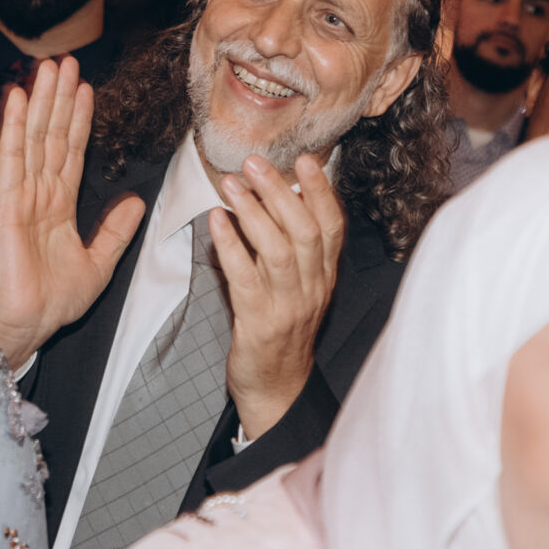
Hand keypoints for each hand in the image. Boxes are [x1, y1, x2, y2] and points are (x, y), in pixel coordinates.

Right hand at [0, 57, 144, 368]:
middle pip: (50, 136)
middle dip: (58, 99)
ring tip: (46, 66)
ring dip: (37, 101)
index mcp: (57, 206)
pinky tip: (16, 99)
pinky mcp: (2, 204)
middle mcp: (37, 194)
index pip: (70, 152)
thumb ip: (115, 230)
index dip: (78, 120)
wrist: (30, 326)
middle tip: (64, 61)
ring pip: (31, 138)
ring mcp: (18, 196)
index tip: (86, 89)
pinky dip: (11, 127)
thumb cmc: (54, 302)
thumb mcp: (99, 262)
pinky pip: (9, 158)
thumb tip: (135, 200)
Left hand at [216, 152, 344, 440]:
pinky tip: (217, 221)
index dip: (321, 191)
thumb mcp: (302, 286)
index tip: (306, 160)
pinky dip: (230, 245)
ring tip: (231, 184)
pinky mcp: (259, 322)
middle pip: (305, 232)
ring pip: (278, 251)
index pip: (332, 227)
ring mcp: (288, 306)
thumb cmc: (283, 328)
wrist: (277, 388)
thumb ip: (296, 246)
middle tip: (255, 162)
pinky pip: (244, 277)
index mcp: (325, 275)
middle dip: (281, 192)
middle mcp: (312, 287)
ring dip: (254, 213)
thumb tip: (283, 195)